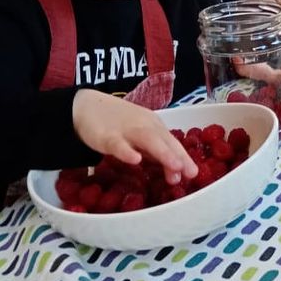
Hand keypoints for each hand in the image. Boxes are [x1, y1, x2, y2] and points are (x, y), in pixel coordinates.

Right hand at [72, 89, 197, 184]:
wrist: (87, 106)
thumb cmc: (119, 124)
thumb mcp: (140, 138)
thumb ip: (156, 155)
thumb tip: (176, 174)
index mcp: (154, 126)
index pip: (172, 142)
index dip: (184, 157)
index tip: (193, 173)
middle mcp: (144, 126)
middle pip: (164, 140)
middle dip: (179, 156)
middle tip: (191, 173)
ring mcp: (126, 130)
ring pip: (147, 140)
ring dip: (162, 153)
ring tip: (174, 166)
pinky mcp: (106, 136)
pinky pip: (118, 144)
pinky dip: (127, 151)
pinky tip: (135, 160)